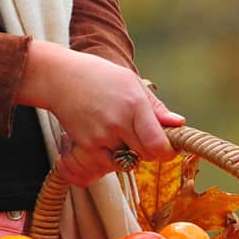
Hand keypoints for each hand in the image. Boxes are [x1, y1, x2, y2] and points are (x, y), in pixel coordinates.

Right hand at [16, 44, 184, 188]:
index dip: (168, 151)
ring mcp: (102, 136)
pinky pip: (109, 162)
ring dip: (130, 153)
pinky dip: (112, 155)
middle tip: (145, 137)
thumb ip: (156, 107)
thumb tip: (178, 123)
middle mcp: (119, 123)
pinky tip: (107, 137)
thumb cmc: (99, 76)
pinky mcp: (88, 146)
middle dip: (151, 150)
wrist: (60, 78)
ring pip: (128, 161)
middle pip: (147, 155)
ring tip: (122, 133)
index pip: (158, 144)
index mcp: (135, 104)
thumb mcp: (131, 82)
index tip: (169, 146)